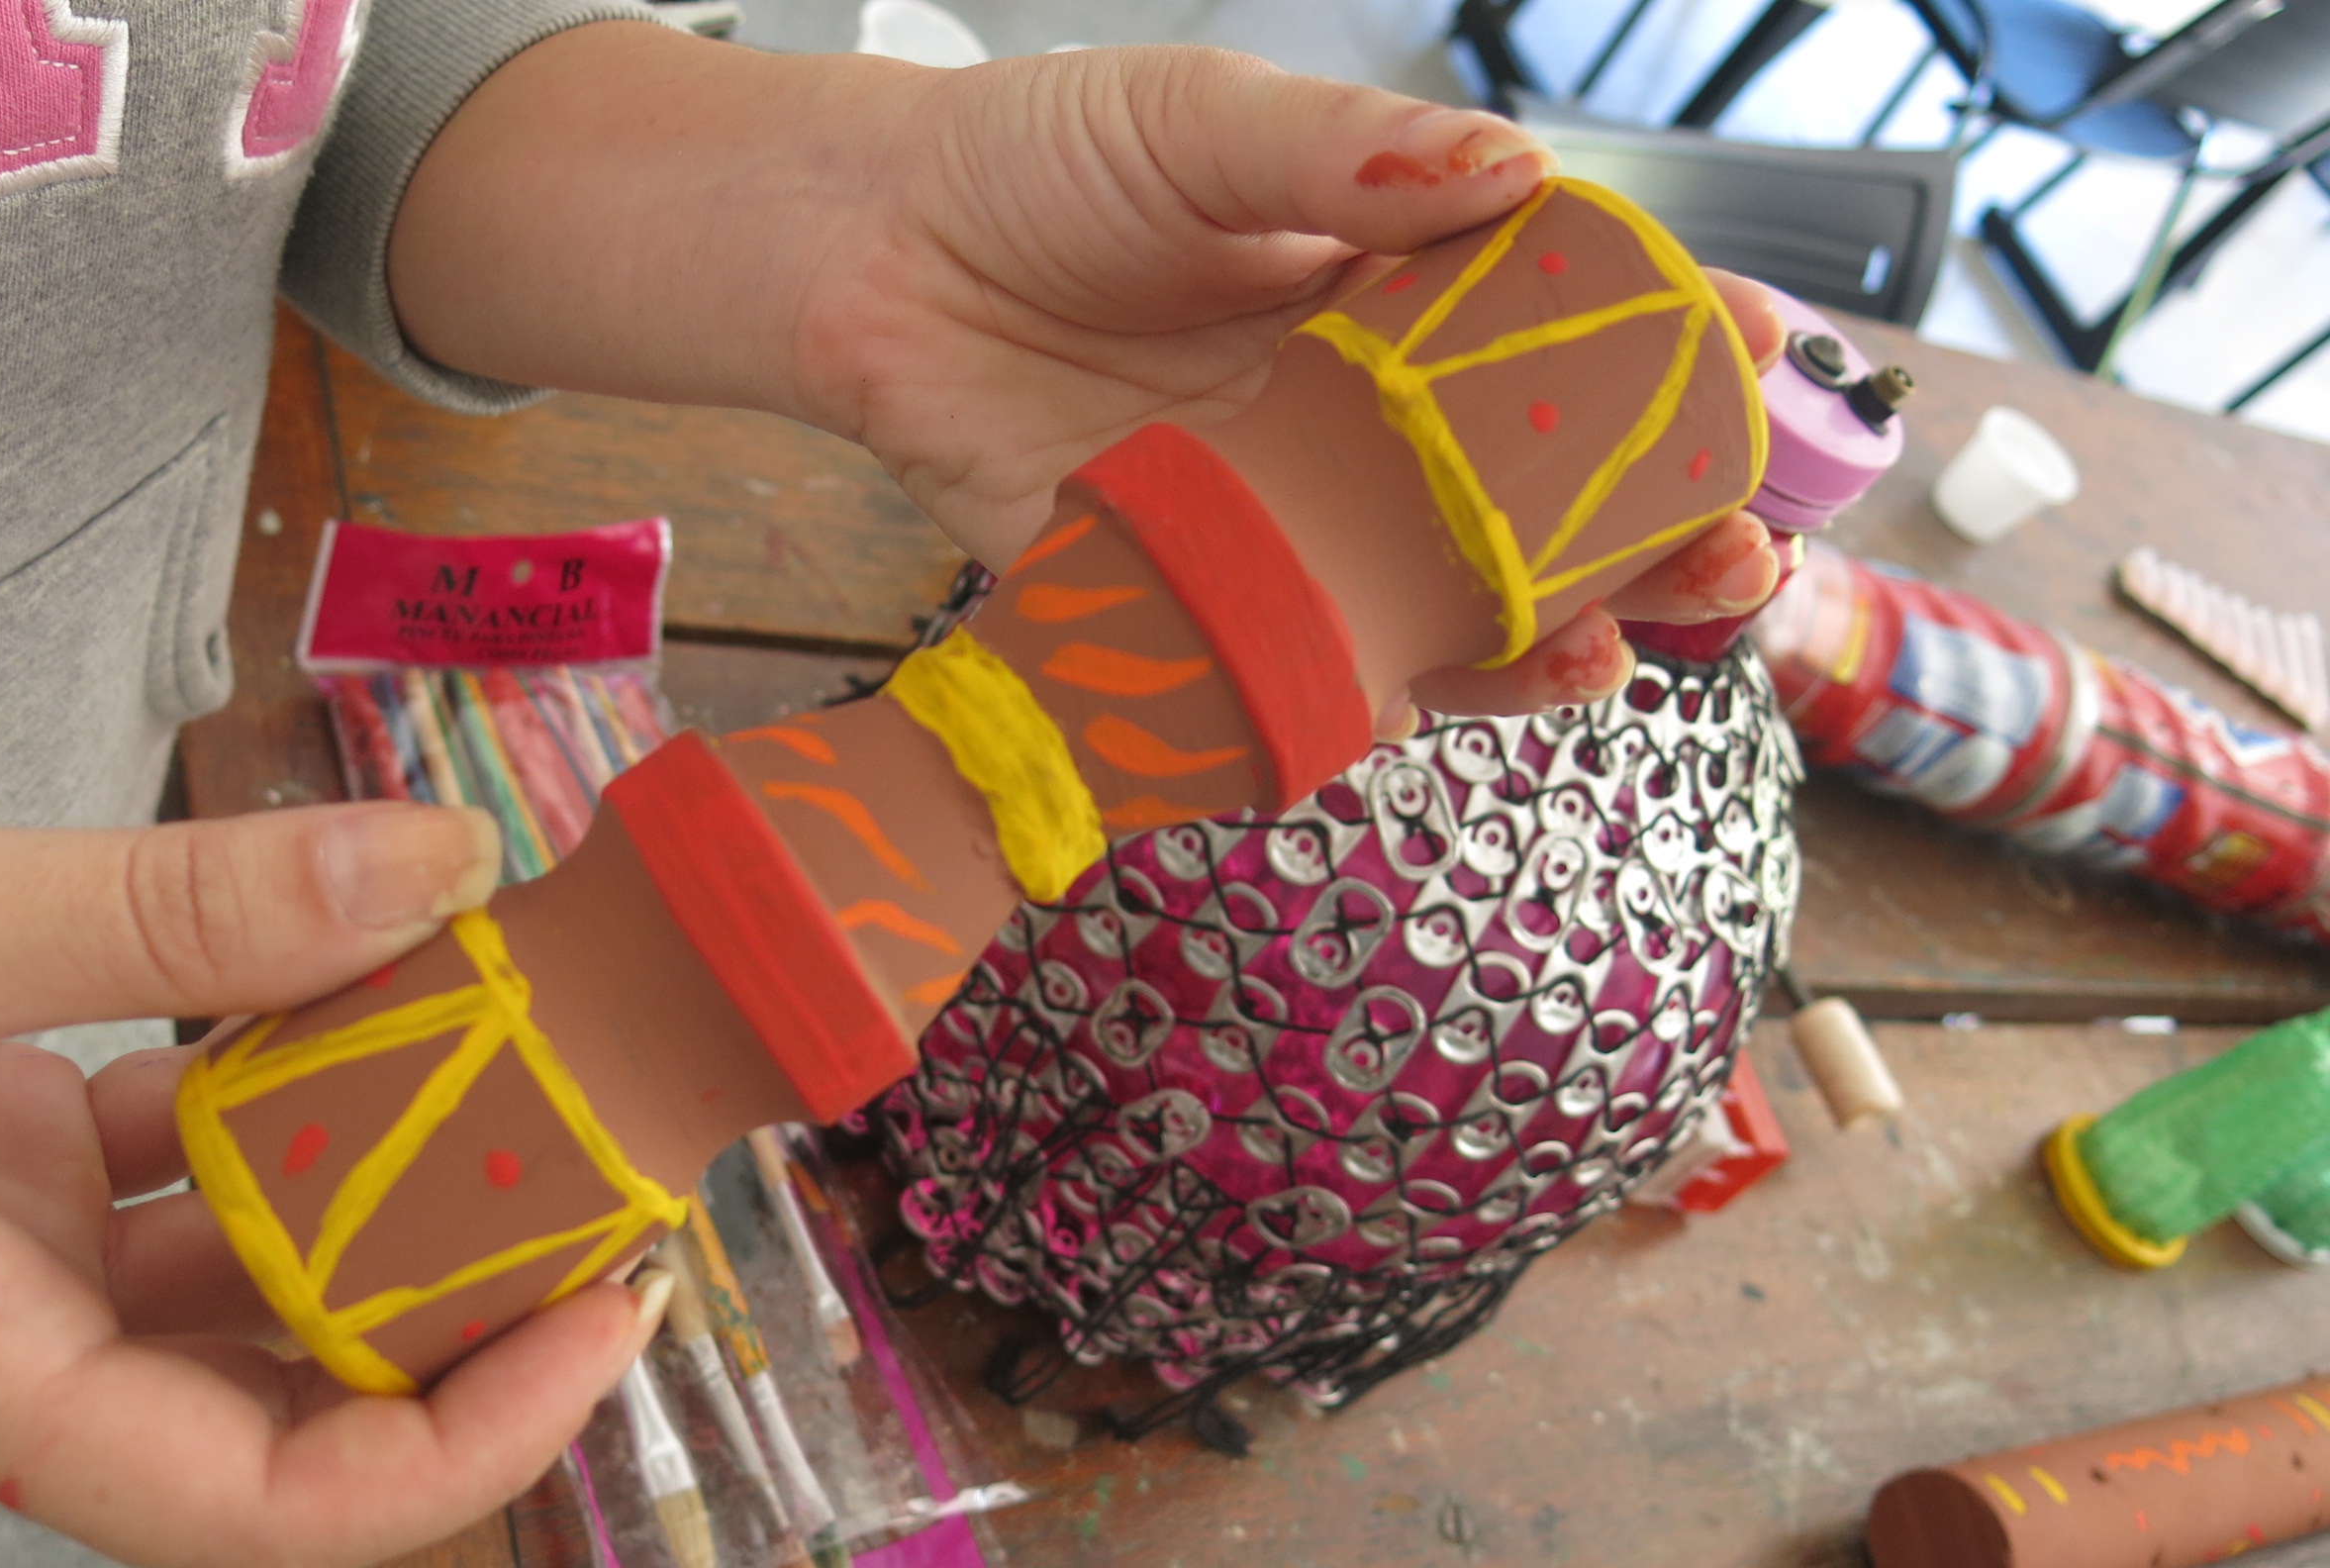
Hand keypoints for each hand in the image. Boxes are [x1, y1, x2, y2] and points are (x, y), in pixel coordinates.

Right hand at [0, 777, 660, 1567]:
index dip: (456, 1438)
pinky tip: (373, 988)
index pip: (253, 1497)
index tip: (603, 1316)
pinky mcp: (6, 1169)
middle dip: (456, 1310)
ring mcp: (5, 1262)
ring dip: (384, 1188)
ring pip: (247, 1273)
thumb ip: (173, 910)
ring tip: (530, 1080)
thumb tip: (434, 868)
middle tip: (612, 1175)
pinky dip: (287, 1087)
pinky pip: (189, 1161)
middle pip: (282, 1401)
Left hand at [786, 49, 1789, 720]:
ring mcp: (1285, 514)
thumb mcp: (1201, 124)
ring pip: (1445, 603)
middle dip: (1657, 535)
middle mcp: (1362, 419)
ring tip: (1616, 653)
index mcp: (1393, 291)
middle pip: (1545, 499)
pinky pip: (1294, 663)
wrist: (865, 252)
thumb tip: (1510, 176)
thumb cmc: (1040, 162)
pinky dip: (1362, 695)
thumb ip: (1342, 156)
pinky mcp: (1190, 589)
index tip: (1763, 361)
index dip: (1673, 355)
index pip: (1569, 335)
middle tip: (1734, 554)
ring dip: (1545, 641)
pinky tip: (1418, 694)